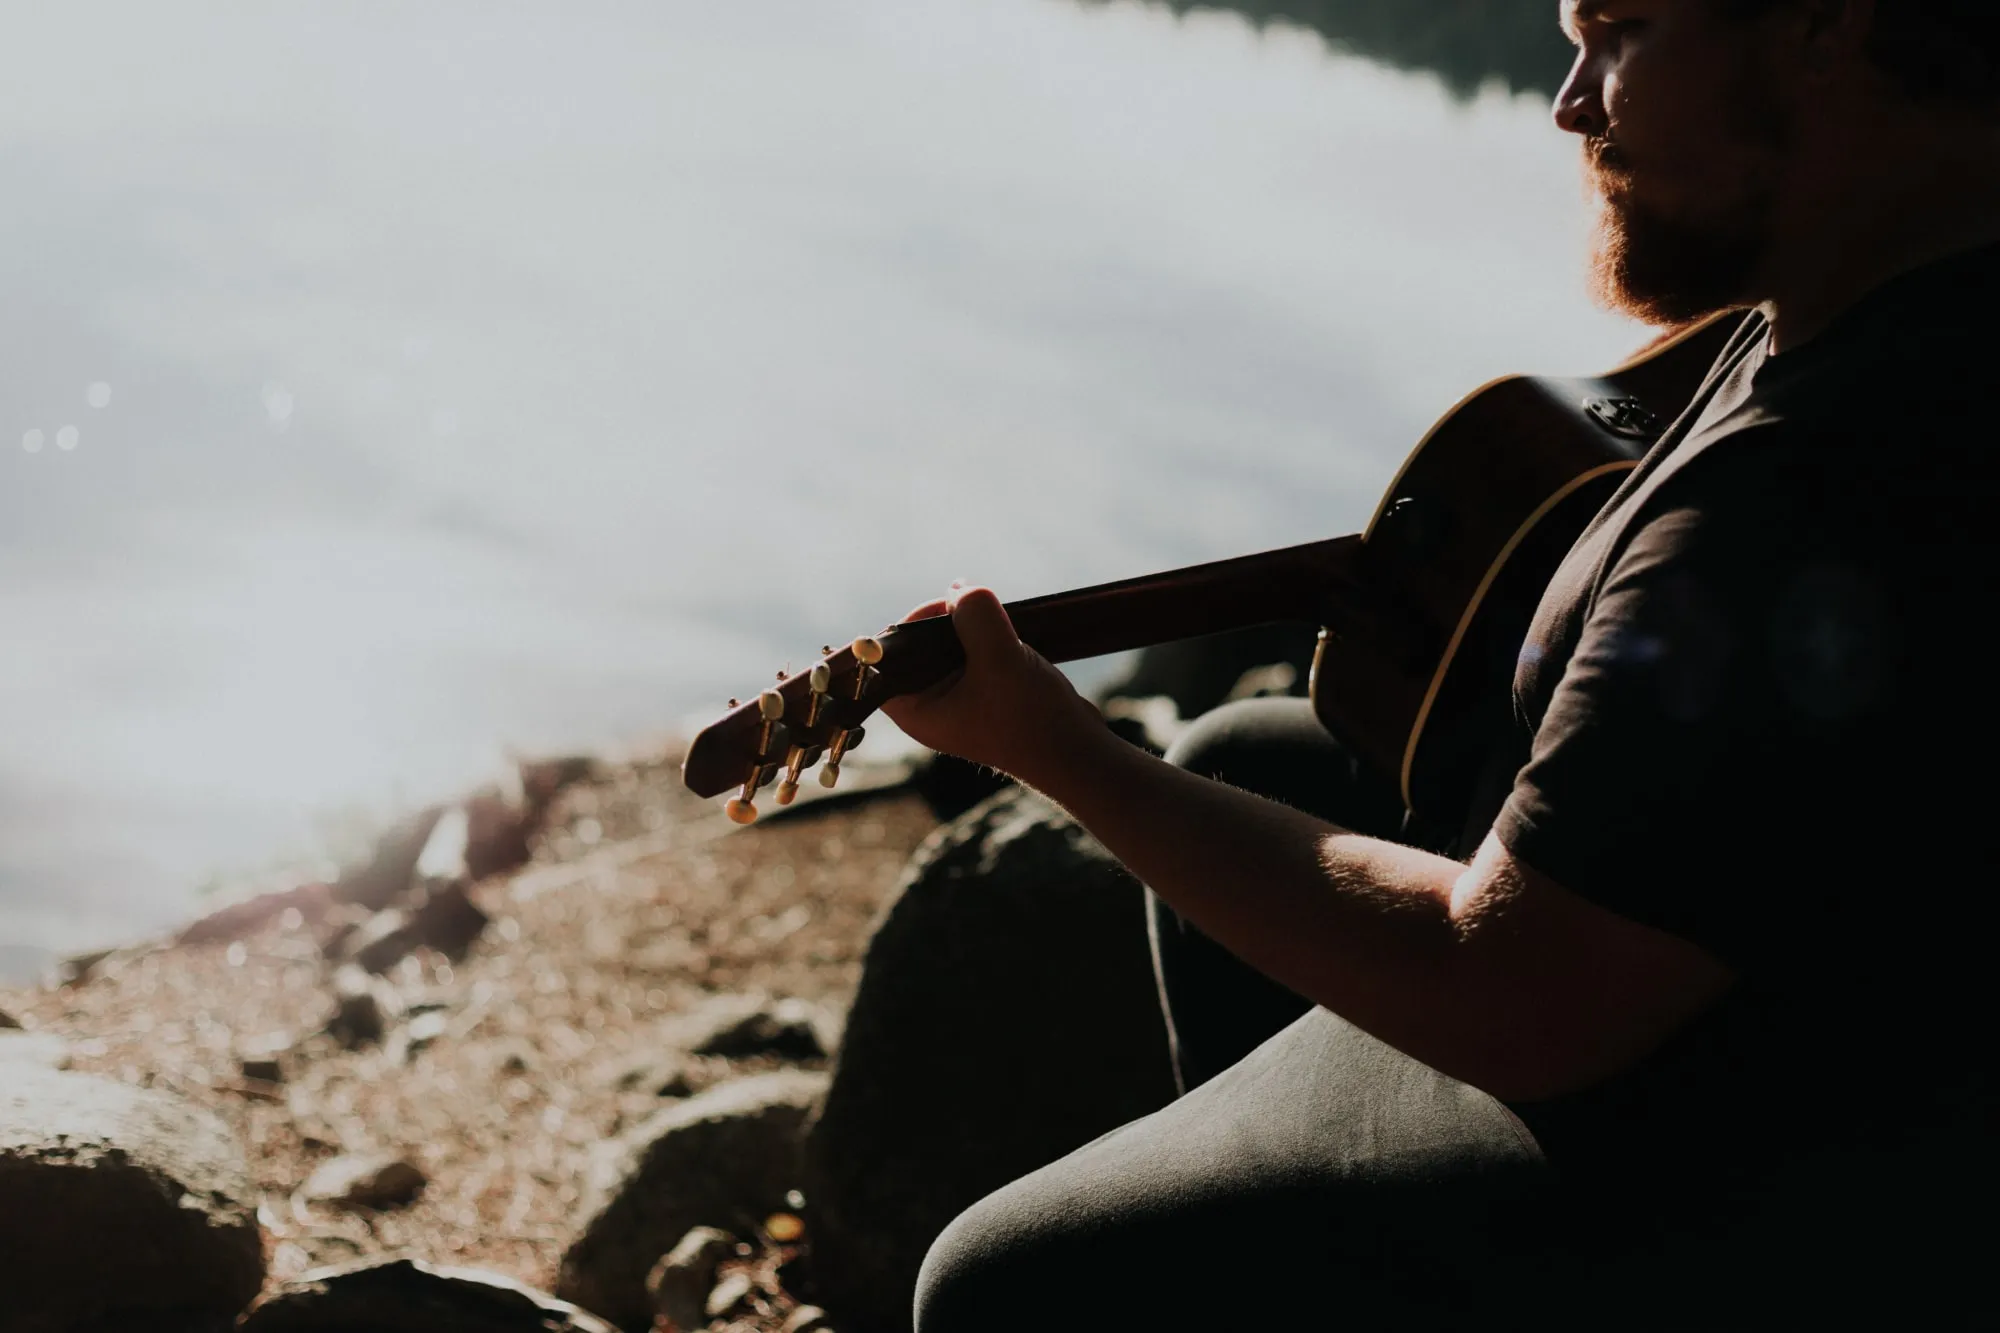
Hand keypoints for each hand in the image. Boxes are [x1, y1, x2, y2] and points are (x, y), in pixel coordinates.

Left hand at [879, 582, 1107, 787]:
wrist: (1077, 751)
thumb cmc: (1032, 719)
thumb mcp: (1000, 658)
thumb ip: (976, 616)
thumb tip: (959, 588)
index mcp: (915, 708)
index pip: (888, 655)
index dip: (912, 623)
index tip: (947, 608)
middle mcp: (930, 704)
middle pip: (919, 643)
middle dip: (948, 621)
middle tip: (978, 613)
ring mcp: (959, 697)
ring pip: (950, 643)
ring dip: (973, 627)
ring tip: (1001, 632)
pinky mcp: (985, 691)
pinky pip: (975, 650)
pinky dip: (990, 637)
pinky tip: (1012, 641)